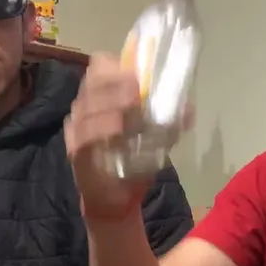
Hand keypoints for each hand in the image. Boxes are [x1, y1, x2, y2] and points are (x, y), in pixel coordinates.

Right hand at [64, 53, 155, 220]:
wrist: (117, 201)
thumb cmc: (133, 163)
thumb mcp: (157, 139)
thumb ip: (169, 122)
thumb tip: (188, 108)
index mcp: (101, 98)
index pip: (99, 67)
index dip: (116, 65)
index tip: (137, 72)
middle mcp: (84, 109)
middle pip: (92, 82)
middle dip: (116, 81)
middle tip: (137, 88)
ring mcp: (77, 131)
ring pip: (88, 107)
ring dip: (112, 103)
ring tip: (133, 105)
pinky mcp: (77, 153)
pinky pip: (85, 136)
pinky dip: (102, 129)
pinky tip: (118, 128)